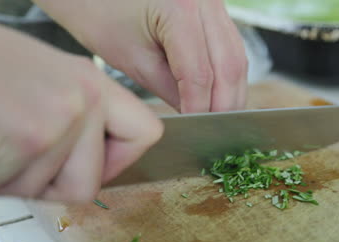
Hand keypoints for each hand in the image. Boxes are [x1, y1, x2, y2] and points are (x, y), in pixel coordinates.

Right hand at [0, 13, 162, 201]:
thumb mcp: (47, 81)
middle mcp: (85, 97)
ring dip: (7, 179)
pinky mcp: (28, 137)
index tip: (93, 165)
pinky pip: (8, 188)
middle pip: (90, 184)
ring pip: (45, 192)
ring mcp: (60, 117)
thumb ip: (79, 118)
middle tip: (17, 158)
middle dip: (47, 184)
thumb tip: (93, 158)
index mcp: (94, 82)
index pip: (146, 134)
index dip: (117, 162)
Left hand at [34, 0, 247, 112]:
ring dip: (231, 91)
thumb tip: (197, 115)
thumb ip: (170, 90)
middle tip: (214, 130)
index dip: (201, 107)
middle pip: (231, 64)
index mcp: (180, 9)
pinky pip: (231, 47)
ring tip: (218, 117)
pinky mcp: (213, 9)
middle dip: (224, 104)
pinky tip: (219, 94)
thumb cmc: (101, 15)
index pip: (201, 73)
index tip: (197, 129)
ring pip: (237, 57)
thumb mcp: (133, 60)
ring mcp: (213, 3)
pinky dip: (227, 75)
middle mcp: (205, 1)